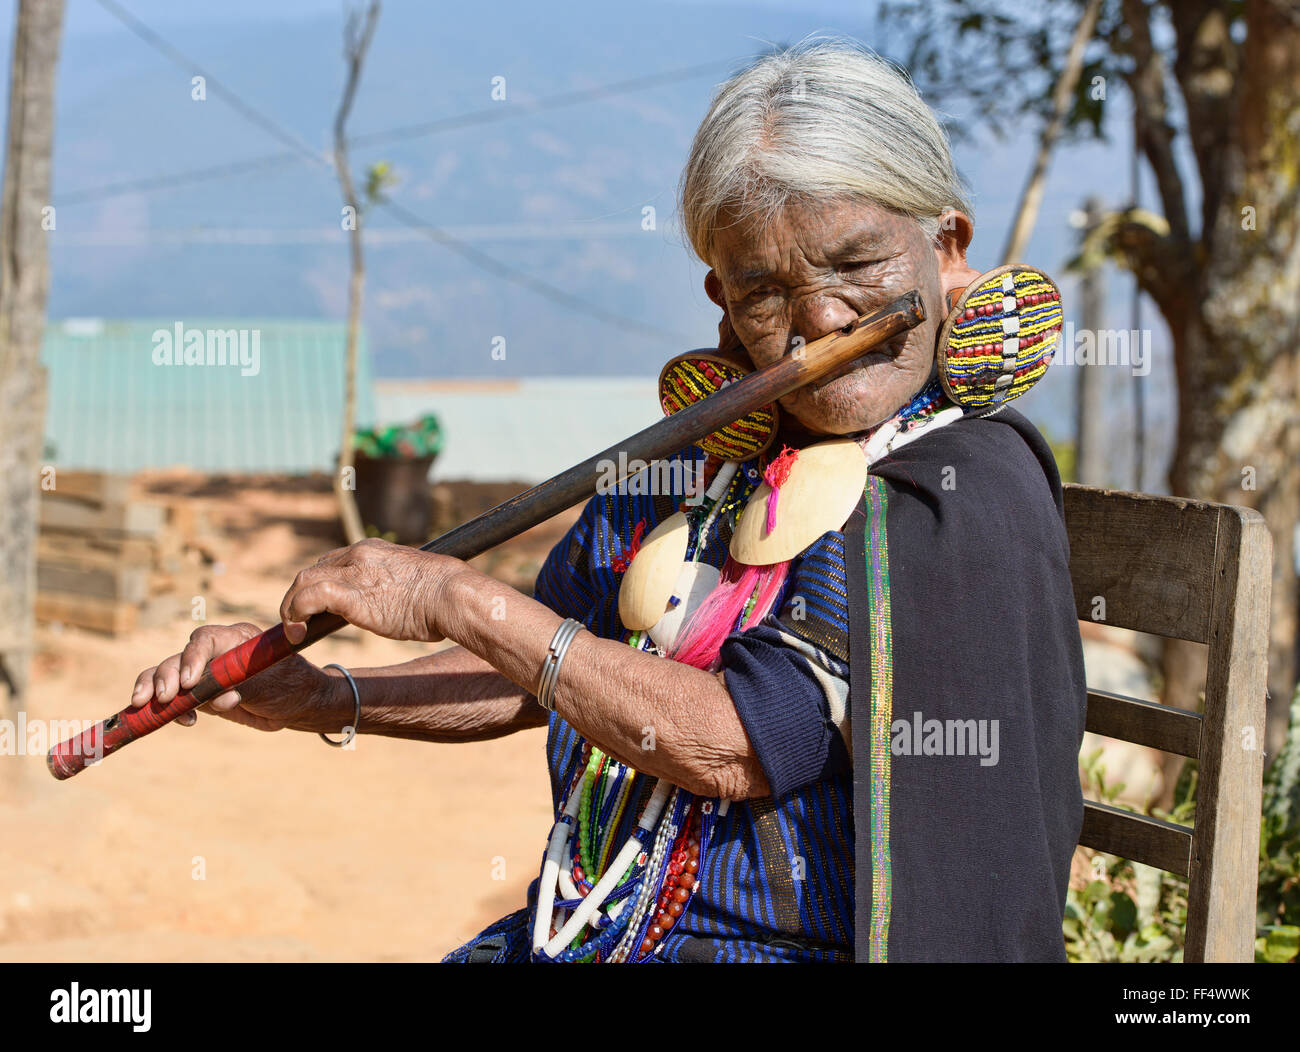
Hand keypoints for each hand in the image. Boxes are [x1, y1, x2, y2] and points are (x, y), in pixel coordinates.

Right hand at [130, 622, 338, 731]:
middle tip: (164, 698)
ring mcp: (204, 674)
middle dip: (166, 676)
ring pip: (167, 675)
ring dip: (154, 690)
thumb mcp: (271, 682)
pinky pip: (174, 698)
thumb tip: (217, 696)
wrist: (297, 704)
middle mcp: (214, 653)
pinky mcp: (199, 694)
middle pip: (178, 657)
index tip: (189, 681)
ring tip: (152, 706)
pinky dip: (171, 710)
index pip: (205, 639)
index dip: (192, 658)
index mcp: (234, 639)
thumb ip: (242, 683)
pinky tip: (186, 721)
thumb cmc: (289, 685)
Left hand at [279, 537, 459, 643]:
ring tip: (295, 631)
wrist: (452, 595)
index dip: (319, 585)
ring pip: (303, 581)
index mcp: (373, 549)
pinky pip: (308, 598)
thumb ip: (394, 585)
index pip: (333, 562)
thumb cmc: (444, 595)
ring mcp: (353, 571)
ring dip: (292, 607)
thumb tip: (398, 602)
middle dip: (299, 596)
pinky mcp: (350, 593)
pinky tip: (300, 633)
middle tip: (300, 622)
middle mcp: (359, 554)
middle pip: (313, 570)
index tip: (318, 608)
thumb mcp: (413, 582)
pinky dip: (297, 614)